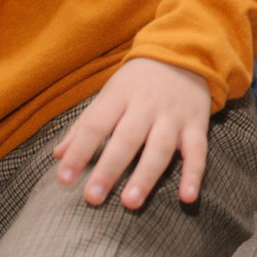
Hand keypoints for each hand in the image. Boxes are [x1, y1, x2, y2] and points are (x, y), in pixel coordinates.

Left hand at [54, 56, 212, 208]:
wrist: (185, 54)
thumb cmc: (138, 82)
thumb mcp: (109, 94)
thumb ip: (85, 125)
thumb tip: (58, 155)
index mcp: (119, 96)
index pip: (95, 125)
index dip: (78, 152)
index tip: (64, 179)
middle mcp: (146, 106)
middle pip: (127, 138)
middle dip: (109, 169)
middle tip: (93, 198)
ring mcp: (173, 116)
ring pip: (160, 148)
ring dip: (145, 176)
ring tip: (130, 203)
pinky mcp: (197, 125)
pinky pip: (198, 152)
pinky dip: (194, 175)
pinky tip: (187, 198)